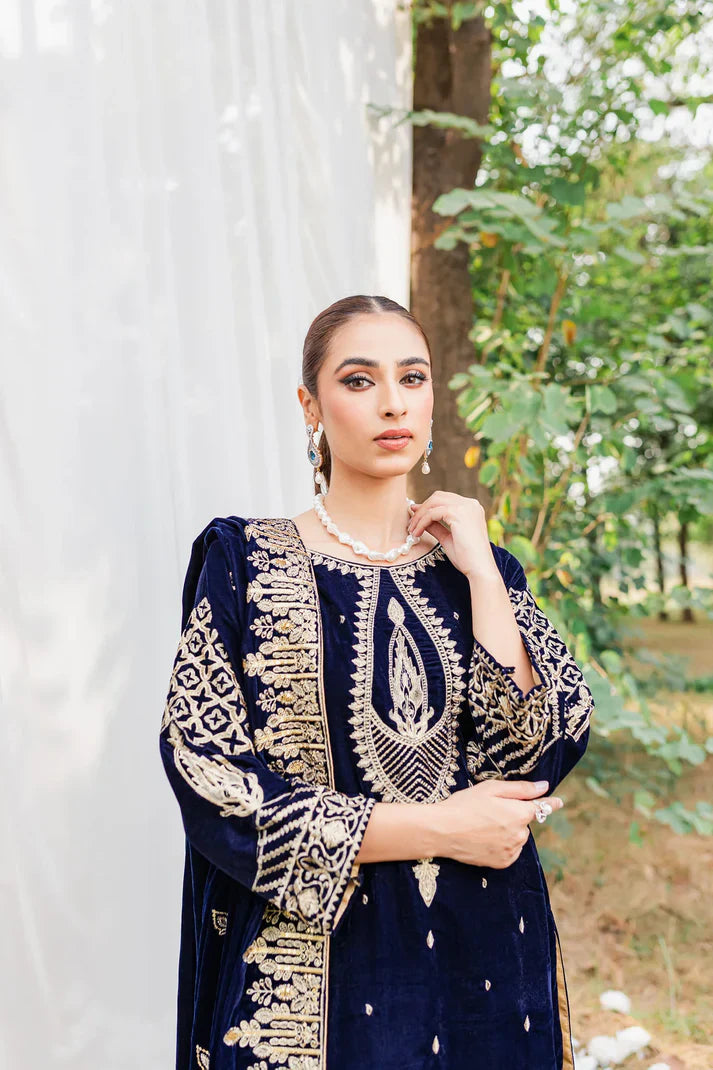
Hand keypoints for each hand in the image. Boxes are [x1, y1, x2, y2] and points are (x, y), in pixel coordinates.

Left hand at [407, 490, 497, 579]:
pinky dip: (422, 522)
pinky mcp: (458, 514)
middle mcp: (470, 504)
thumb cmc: (466, 558)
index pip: (444, 499)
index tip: (414, 516)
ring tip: (412, 530)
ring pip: (433, 503)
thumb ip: (436, 526)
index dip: (427, 506)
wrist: (479, 569)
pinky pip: (432, 513)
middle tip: (411, 523)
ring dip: (419, 516)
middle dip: (422, 509)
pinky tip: (417, 533)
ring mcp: (466, 507)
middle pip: (438, 496)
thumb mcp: (448, 538)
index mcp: (471, 508)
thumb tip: (420, 518)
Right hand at [433, 779, 562, 868]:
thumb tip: (545, 787)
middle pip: (524, 822)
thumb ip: (521, 789)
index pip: (542, 807)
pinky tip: (484, 838)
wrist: (443, 831)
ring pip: (517, 837)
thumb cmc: (465, 804)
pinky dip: (501, 845)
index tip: (560, 802)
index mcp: (520, 813)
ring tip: (482, 825)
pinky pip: (509, 850)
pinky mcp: (502, 862)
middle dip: (513, 816)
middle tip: (489, 811)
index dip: (550, 803)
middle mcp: (521, 834)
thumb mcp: (491, 789)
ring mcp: (512, 850)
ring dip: (507, 831)